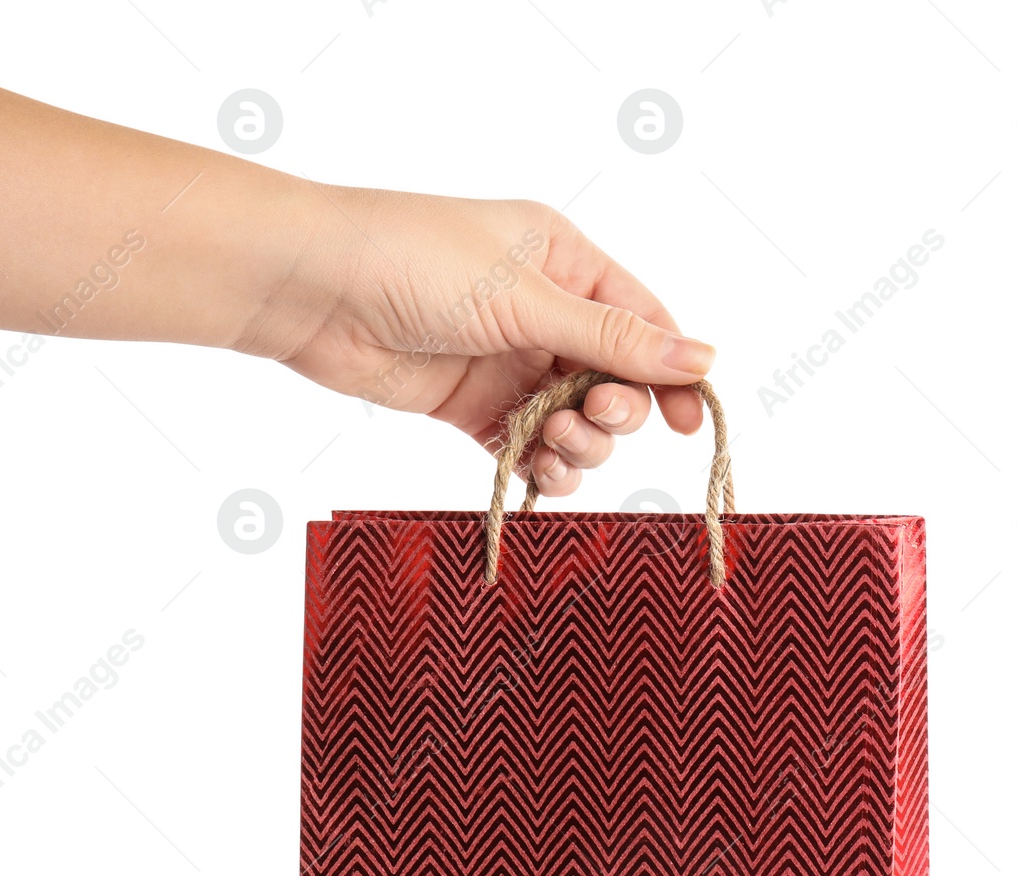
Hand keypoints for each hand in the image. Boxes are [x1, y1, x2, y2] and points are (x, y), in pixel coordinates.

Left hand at [250, 184, 715, 495]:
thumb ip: (612, 339)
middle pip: (612, 380)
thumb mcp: (525, 298)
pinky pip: (525, 446)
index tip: (691, 422)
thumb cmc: (412, 261)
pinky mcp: (470, 407)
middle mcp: (540, 310)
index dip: (671, 374)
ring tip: (557, 444)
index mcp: (563, 259)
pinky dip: (540, 466)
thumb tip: (702, 359)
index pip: (641, 322)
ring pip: (572, 420)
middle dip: (614, 411)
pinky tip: (538, 475)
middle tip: (590, 419)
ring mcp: (505, 362)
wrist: (313, 291)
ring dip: (578, 444)